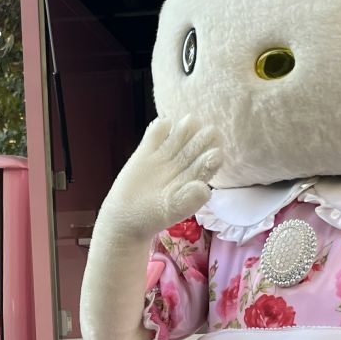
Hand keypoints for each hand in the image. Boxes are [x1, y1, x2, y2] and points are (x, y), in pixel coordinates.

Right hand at [100, 115, 222, 238]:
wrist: (124, 218)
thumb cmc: (151, 217)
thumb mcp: (171, 211)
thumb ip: (189, 200)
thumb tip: (205, 189)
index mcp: (190, 181)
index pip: (203, 167)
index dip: (209, 160)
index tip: (216, 154)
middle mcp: (180, 167)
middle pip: (191, 150)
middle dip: (201, 141)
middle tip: (212, 130)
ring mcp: (163, 158)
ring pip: (175, 141)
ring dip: (183, 131)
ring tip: (191, 121)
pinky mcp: (145, 153)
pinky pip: (153, 137)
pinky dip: (158, 129)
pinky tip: (165, 123)